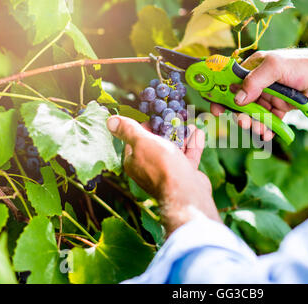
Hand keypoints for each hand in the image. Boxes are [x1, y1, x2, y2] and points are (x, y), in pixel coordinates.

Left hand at [107, 116, 220, 234]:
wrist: (186, 193)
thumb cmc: (162, 166)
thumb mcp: (142, 142)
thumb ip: (128, 130)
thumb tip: (110, 120)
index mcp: (134, 162)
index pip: (135, 141)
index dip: (143, 126)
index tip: (153, 115)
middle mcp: (149, 168)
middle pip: (156, 144)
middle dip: (165, 130)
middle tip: (172, 116)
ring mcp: (168, 172)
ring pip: (174, 150)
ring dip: (181, 135)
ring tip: (187, 123)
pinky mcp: (184, 175)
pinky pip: (187, 157)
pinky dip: (192, 144)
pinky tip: (197, 132)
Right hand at [211, 49, 307, 140]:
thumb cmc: (300, 66)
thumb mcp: (274, 67)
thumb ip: (255, 82)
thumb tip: (238, 99)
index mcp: (252, 68)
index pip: (230, 82)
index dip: (220, 95)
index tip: (216, 110)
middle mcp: (258, 83)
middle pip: (240, 103)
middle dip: (240, 115)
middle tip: (244, 123)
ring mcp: (268, 97)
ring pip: (253, 115)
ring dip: (254, 124)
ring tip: (260, 131)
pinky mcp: (278, 108)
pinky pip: (267, 121)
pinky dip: (266, 129)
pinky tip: (268, 134)